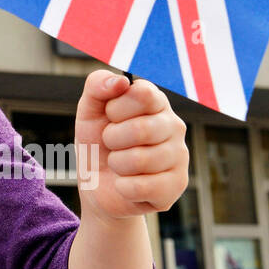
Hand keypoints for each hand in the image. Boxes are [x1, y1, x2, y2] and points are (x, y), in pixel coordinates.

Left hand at [74, 69, 188, 221]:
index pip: (143, 94)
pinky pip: (142, 187)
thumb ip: (98, 85)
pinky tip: (126, 184)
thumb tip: (121, 81)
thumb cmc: (97, 143)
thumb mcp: (89, 110)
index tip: (110, 116)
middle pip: (141, 129)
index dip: (116, 108)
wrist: (97, 185)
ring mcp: (179, 156)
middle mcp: (174, 125)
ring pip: (140, 160)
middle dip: (112, 139)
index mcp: (155, 101)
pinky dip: (123, 187)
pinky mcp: (177, 185)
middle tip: (111, 143)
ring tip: (119, 164)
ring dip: (117, 164)